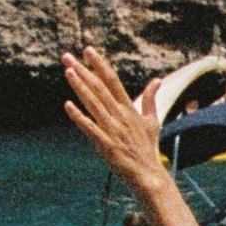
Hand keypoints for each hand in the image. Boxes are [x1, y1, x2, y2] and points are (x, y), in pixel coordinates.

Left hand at [62, 47, 172, 195]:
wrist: (149, 175)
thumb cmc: (148, 148)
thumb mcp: (152, 121)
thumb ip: (151, 99)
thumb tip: (158, 79)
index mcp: (129, 108)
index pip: (112, 81)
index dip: (99, 64)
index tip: (88, 50)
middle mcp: (120, 116)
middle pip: (99, 88)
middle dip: (83, 70)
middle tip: (67, 56)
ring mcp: (112, 130)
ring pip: (94, 103)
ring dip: (80, 87)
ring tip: (68, 71)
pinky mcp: (106, 145)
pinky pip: (90, 128)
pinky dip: (79, 117)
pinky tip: (68, 105)